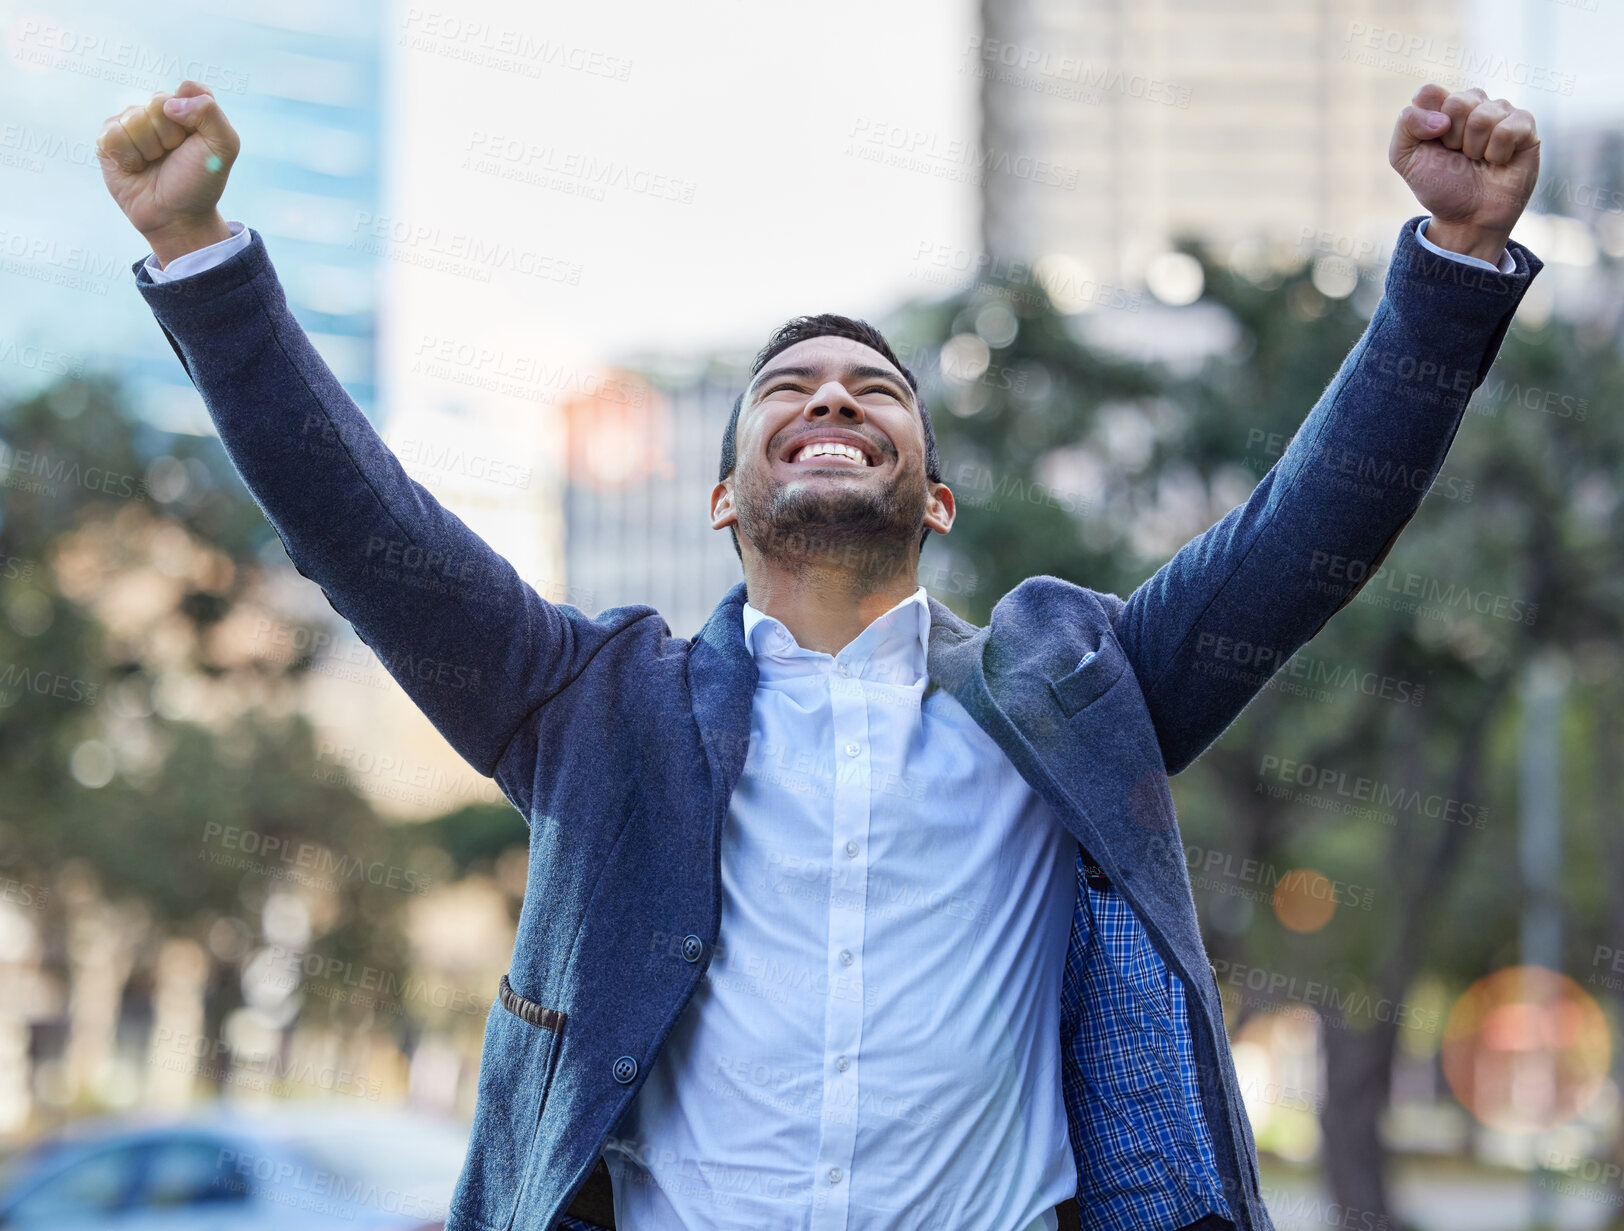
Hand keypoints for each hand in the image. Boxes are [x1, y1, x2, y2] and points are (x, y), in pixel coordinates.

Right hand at [96, 80, 239, 266]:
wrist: (176, 216)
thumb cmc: (199, 181)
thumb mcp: (224, 147)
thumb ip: (210, 112)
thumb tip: (169, 103)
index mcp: (188, 108)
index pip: (188, 90)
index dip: (193, 117)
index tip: (196, 140)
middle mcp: (158, 111)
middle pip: (158, 103)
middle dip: (170, 136)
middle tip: (174, 156)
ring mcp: (132, 124)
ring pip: (133, 118)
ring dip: (149, 149)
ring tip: (155, 164)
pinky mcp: (109, 139)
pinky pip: (112, 134)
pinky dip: (128, 156)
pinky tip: (136, 168)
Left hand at [1389, 84, 1539, 264]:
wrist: (1468, 218)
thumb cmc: (1440, 186)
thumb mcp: (1405, 158)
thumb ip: (1406, 125)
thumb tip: (1442, 116)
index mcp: (1442, 107)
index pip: (1429, 93)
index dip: (1426, 123)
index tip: (1432, 144)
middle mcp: (1473, 104)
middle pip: (1457, 102)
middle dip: (1451, 138)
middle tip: (1458, 156)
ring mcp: (1501, 112)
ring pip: (1483, 115)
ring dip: (1474, 148)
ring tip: (1478, 160)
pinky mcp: (1525, 126)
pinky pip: (1508, 128)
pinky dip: (1497, 152)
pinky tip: (1498, 161)